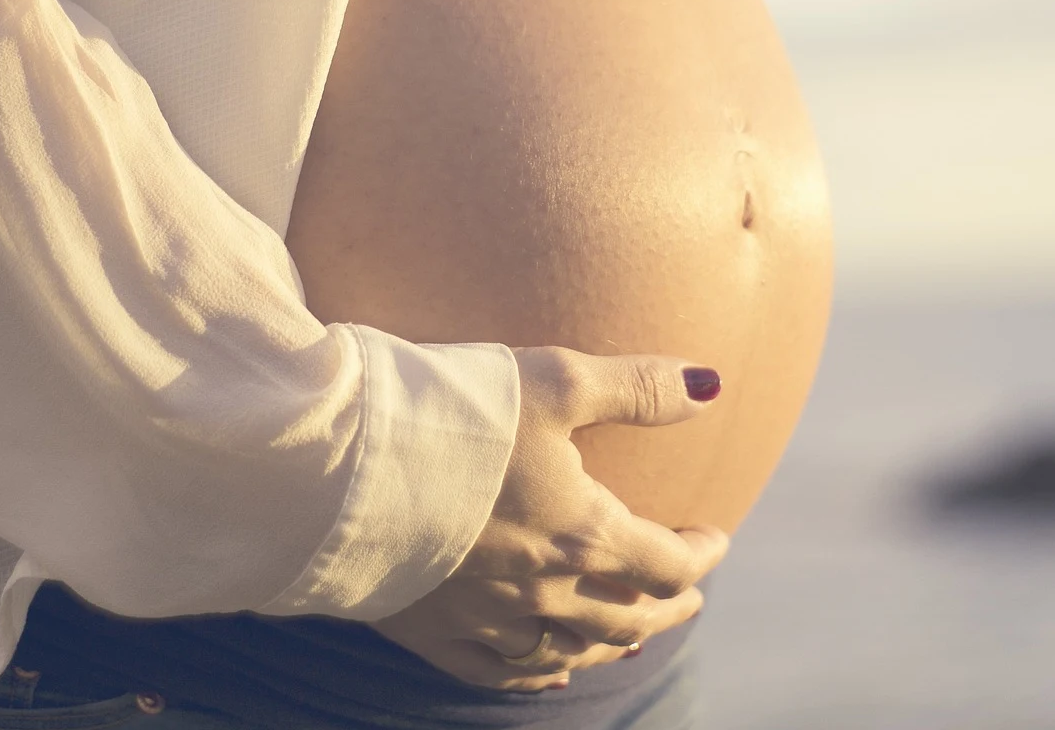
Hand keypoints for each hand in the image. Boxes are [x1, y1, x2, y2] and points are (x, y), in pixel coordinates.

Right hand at [374, 347, 728, 690]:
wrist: (340, 463)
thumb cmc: (453, 413)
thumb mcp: (555, 380)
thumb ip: (637, 388)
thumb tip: (713, 386)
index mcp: (582, 534)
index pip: (666, 563)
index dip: (700, 554)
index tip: (714, 538)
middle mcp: (542, 590)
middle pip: (626, 617)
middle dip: (666, 606)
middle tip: (688, 596)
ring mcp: (485, 619)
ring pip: (567, 651)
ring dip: (609, 643)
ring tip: (630, 634)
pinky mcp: (431, 631)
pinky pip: (497, 672)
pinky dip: (536, 674)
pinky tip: (548, 672)